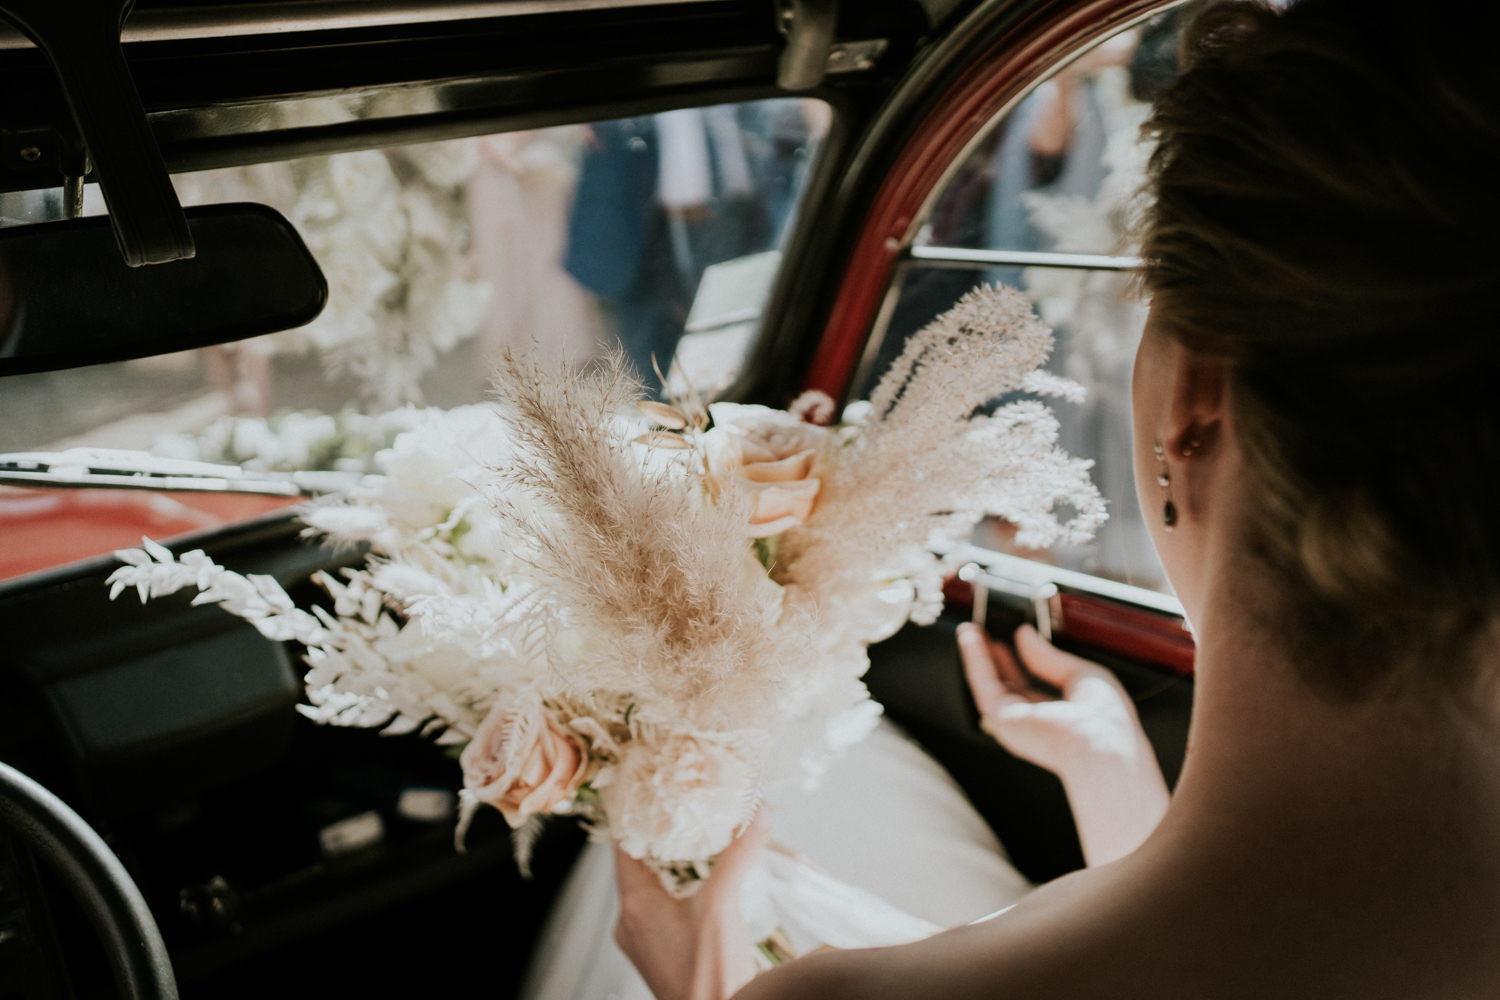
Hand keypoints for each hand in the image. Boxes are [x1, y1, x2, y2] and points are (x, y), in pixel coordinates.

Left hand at [614, 810, 771, 999]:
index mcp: (634, 907)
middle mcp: (633, 925)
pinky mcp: (663, 955)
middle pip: (638, 868)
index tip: (648, 796)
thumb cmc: (707, 979)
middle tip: (681, 814)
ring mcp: (646, 943)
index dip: (634, 820)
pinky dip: (679, 894)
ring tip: (696, 846)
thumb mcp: (723, 905)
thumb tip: (757, 816)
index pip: (623, 849)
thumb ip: (739, 856)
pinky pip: (663, 913)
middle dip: (660, 841)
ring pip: (652, 892)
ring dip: (672, 869)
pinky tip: (704, 890)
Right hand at [957, 623, 1169, 865]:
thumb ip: (1049, 657)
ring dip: (978, 655)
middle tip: (983, 630)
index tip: (1012, 636)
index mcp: (1055, 717)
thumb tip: (1024, 634)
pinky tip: (970, 639)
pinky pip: (983, 684)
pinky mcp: (1001, 719)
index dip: (1019, 661)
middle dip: (994, 658)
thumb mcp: (1082, 675)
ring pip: (989, 684)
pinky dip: (975, 659)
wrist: (1101, 745)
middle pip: (1006, 686)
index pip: (1030, 688)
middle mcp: (1032, 723)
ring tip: (969, 629)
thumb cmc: (1105, 719)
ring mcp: (1015, 723)